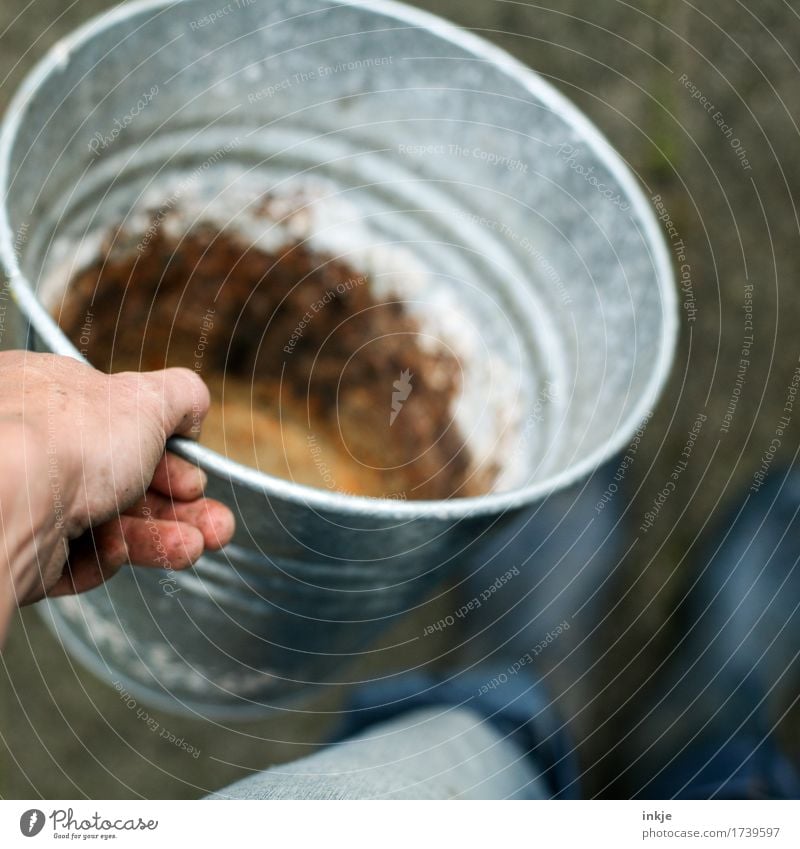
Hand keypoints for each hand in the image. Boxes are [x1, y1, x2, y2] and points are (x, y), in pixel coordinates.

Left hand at [0, 351, 234, 608]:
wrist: (7, 506)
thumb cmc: (65, 441)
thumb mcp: (146, 398)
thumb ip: (181, 395)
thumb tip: (193, 406)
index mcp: (51, 394)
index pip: (120, 426)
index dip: (168, 455)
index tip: (197, 478)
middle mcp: (33, 445)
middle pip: (123, 480)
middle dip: (177, 507)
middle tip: (214, 525)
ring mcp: (26, 499)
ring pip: (105, 522)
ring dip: (157, 537)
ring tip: (193, 547)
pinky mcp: (20, 549)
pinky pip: (74, 555)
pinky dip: (103, 556)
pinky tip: (119, 550)